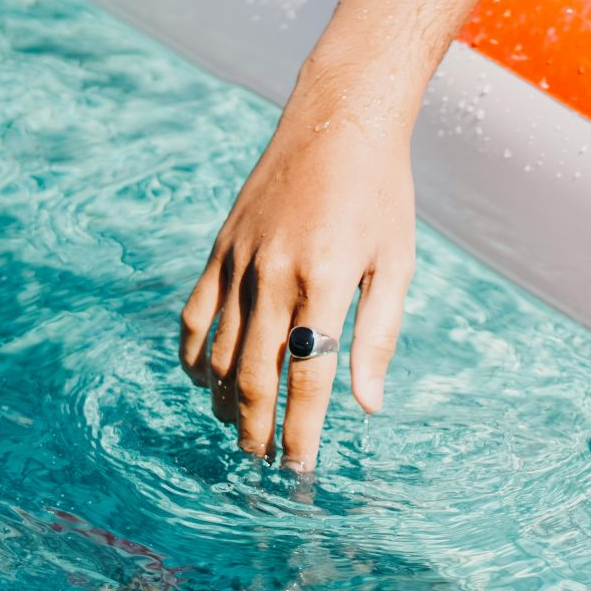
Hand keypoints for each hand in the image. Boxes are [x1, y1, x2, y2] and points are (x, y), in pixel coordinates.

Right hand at [179, 110, 415, 471]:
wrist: (338, 119)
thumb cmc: (381, 195)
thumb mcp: (397, 264)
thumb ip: (379, 336)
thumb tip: (367, 406)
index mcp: (327, 281)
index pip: (308, 376)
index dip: (301, 432)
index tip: (298, 471)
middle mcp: (276, 273)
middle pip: (254, 374)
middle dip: (256, 428)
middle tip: (262, 463)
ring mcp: (241, 260)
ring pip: (218, 351)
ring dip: (225, 401)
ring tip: (238, 431)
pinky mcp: (221, 247)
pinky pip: (194, 313)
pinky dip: (193, 354)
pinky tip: (204, 381)